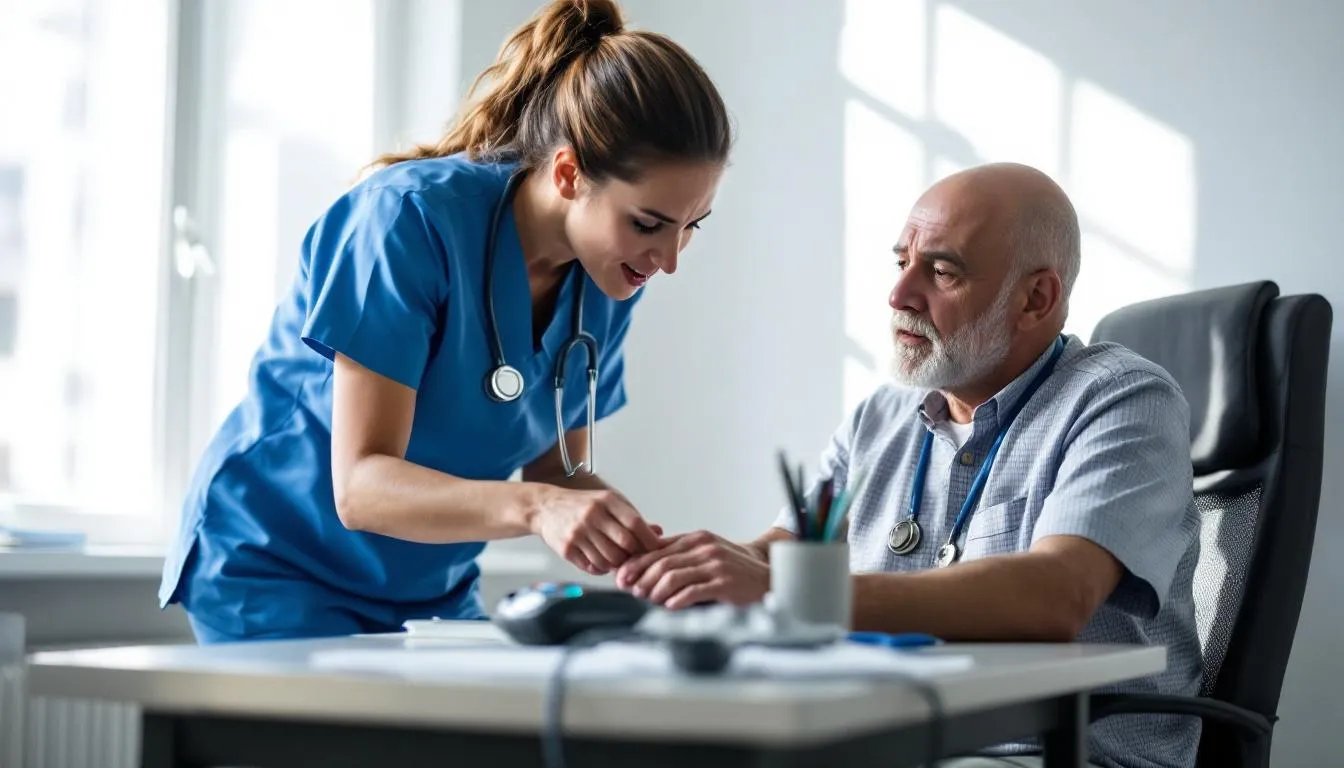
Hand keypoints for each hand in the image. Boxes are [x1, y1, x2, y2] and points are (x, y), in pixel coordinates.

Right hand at [532, 488, 663, 574]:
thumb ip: (632, 517)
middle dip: (634, 554)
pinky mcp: (567, 549)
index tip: (657, 548)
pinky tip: (600, 561)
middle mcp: (592, 515)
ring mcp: (578, 532)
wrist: (545, 507)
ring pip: (609, 559)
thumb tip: (658, 533)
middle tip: (636, 558)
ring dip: (617, 564)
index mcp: (606, 501)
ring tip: (616, 559)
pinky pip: (593, 567)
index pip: (634, 522)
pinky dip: (601, 568)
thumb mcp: (608, 502)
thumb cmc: (583, 505)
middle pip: (625, 544)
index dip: (649, 539)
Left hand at [615, 530, 769, 608]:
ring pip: (674, 576)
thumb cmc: (732, 568)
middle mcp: (705, 547)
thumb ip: (679, 556)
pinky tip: (669, 607)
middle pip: (662, 562)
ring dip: (656, 590)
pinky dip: (677, 600)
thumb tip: (643, 565)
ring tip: (649, 600)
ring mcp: (716, 564)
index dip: (636, 563)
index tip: (621, 576)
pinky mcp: (725, 582)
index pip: (658, 549)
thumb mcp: (705, 554)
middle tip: (631, 591)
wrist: (768, 576)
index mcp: (697, 538)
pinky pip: (694, 591)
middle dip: (641, 578)